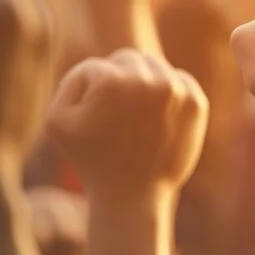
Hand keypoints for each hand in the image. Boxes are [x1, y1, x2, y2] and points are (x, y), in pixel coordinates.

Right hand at [47, 49, 208, 198]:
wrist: (133, 196)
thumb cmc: (91, 159)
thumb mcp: (57, 119)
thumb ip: (71, 79)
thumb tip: (99, 62)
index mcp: (113, 80)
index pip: (96, 67)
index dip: (88, 94)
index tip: (95, 121)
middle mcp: (148, 80)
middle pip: (127, 58)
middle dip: (118, 81)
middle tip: (116, 116)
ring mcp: (176, 91)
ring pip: (154, 65)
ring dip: (143, 83)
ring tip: (134, 117)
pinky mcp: (196, 103)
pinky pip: (179, 79)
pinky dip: (168, 92)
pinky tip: (156, 117)